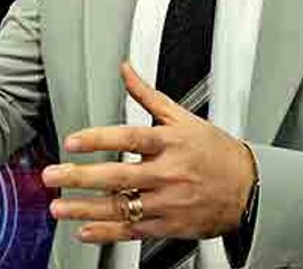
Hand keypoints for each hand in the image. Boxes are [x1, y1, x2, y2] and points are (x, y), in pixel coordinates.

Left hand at [42, 62, 256, 243]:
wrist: (249, 188)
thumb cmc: (215, 151)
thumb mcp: (184, 117)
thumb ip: (148, 95)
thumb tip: (126, 69)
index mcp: (171, 142)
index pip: (130, 137)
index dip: (99, 138)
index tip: (72, 141)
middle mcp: (168, 173)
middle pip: (119, 176)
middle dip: (81, 177)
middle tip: (53, 175)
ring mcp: (168, 202)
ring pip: (122, 207)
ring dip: (86, 209)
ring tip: (59, 207)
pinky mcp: (169, 225)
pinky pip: (134, 230)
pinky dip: (108, 232)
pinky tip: (85, 230)